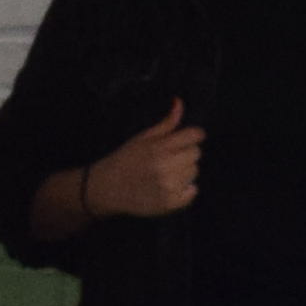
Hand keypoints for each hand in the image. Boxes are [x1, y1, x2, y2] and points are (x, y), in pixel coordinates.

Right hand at [84, 104, 204, 222]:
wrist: (108, 187)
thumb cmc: (127, 159)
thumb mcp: (143, 137)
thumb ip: (166, 123)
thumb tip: (179, 102)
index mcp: (159, 147)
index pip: (195, 135)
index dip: (192, 136)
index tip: (185, 139)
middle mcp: (165, 166)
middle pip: (196, 153)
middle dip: (186, 153)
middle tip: (170, 158)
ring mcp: (168, 186)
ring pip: (194, 172)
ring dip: (184, 171)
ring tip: (166, 173)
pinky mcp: (169, 203)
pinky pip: (193, 192)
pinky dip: (186, 189)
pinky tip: (171, 186)